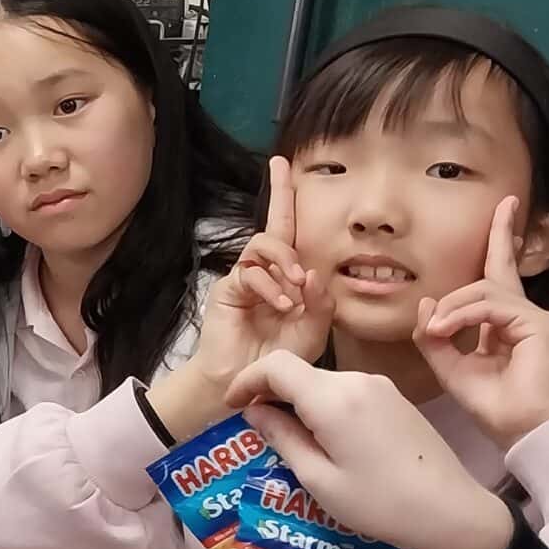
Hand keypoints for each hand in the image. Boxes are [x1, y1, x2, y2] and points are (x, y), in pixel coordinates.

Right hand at [150, 156, 332, 439]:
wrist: (243, 384)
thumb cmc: (279, 359)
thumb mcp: (314, 330)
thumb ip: (320, 301)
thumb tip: (311, 271)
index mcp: (289, 277)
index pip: (293, 232)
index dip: (287, 197)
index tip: (284, 163)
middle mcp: (267, 271)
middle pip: (275, 225)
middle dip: (280, 194)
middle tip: (283, 175)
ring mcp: (246, 278)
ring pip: (265, 245)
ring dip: (285, 263)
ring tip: (295, 291)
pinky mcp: (228, 289)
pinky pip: (250, 273)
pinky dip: (270, 287)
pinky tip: (283, 306)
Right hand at [225, 352, 515, 548]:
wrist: (452, 512)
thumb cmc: (379, 504)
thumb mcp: (319, 479)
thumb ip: (282, 438)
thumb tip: (255, 412)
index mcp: (333, 398)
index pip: (276, 365)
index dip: (246, 380)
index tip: (231, 406)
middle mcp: (357, 379)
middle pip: (300, 373)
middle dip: (272, 394)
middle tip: (256, 430)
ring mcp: (380, 386)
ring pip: (323, 383)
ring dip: (300, 402)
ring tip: (291, 441)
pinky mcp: (396, 398)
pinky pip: (347, 392)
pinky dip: (325, 407)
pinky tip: (327, 441)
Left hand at [414, 195, 548, 449]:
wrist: (520, 430)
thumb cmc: (491, 406)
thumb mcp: (450, 367)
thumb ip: (435, 336)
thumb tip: (426, 303)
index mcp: (504, 324)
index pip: (497, 279)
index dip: (499, 245)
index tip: (503, 213)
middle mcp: (523, 315)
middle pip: (502, 268)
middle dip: (499, 234)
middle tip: (505, 204)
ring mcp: (535, 317)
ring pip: (482, 291)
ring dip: (450, 308)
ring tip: (434, 332)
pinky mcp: (539, 324)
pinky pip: (490, 305)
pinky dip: (462, 315)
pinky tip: (445, 331)